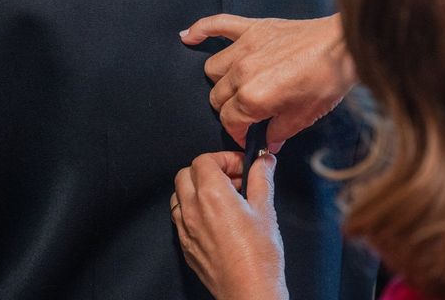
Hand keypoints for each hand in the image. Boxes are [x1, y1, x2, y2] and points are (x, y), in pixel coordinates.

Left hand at [171, 152, 287, 299]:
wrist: (249, 291)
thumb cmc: (258, 256)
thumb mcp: (266, 209)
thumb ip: (262, 178)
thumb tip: (264, 162)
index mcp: (212, 195)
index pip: (204, 160)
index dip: (224, 158)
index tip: (241, 167)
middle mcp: (193, 209)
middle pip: (186, 173)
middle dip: (208, 170)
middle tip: (232, 179)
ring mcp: (185, 229)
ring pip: (179, 195)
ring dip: (197, 189)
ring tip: (223, 197)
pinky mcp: (186, 246)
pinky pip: (180, 218)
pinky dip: (193, 210)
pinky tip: (215, 218)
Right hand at [180, 14, 356, 151]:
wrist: (343, 46)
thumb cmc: (327, 78)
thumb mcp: (305, 116)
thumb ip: (280, 132)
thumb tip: (268, 144)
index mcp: (254, 96)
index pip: (229, 121)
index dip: (238, 133)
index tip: (247, 136)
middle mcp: (243, 72)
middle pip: (217, 97)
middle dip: (230, 110)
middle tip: (247, 114)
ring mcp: (244, 47)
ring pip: (212, 68)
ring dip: (220, 81)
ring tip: (236, 86)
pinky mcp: (252, 28)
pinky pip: (217, 24)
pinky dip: (201, 30)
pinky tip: (188, 37)